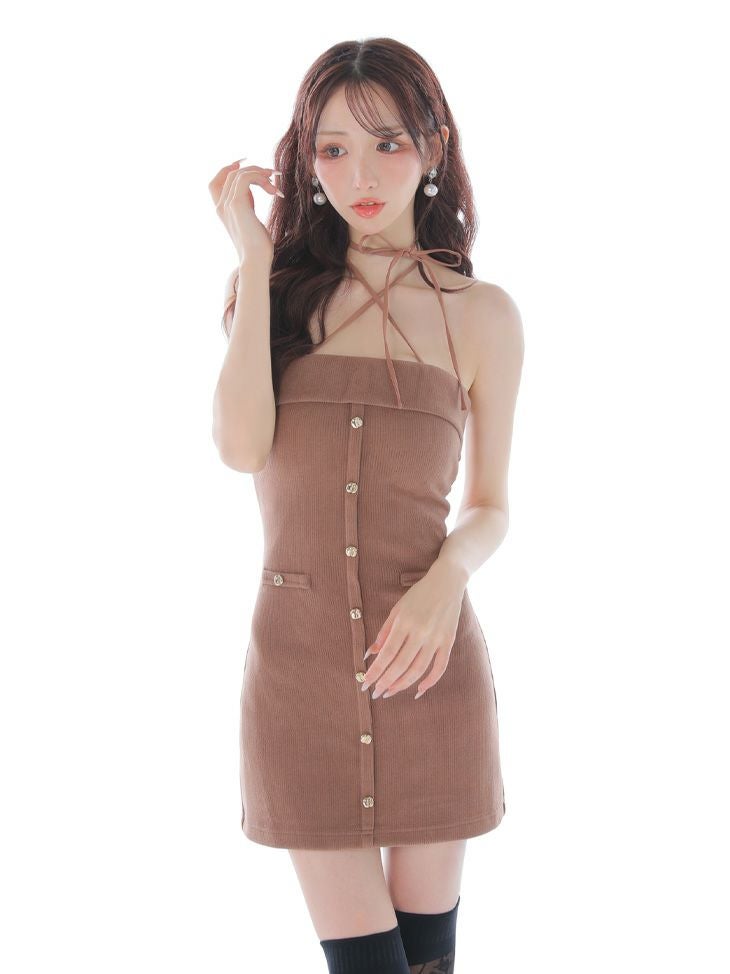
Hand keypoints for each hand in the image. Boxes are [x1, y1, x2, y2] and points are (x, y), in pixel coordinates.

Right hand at [208, 158, 280, 264]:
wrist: (256, 259)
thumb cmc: (258, 246)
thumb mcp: (251, 220)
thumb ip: (248, 204)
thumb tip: (256, 188)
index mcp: (222, 210)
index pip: (216, 182)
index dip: (228, 169)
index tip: (246, 162)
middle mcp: (221, 206)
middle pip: (229, 174)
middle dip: (252, 169)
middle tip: (271, 174)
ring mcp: (226, 204)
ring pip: (239, 174)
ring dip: (260, 174)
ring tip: (275, 184)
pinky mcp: (236, 204)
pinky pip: (245, 178)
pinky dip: (259, 177)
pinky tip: (272, 188)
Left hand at [360, 564, 466, 700]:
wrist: (447, 582)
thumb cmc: (418, 595)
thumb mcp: (397, 609)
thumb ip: (384, 632)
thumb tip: (371, 653)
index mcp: (405, 622)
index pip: (387, 653)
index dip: (376, 671)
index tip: (366, 683)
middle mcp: (421, 632)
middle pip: (401, 664)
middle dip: (386, 682)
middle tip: (376, 693)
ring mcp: (437, 638)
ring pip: (418, 669)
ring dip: (403, 684)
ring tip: (390, 692)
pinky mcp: (449, 641)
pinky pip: (440, 667)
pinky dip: (430, 681)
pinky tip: (418, 690)